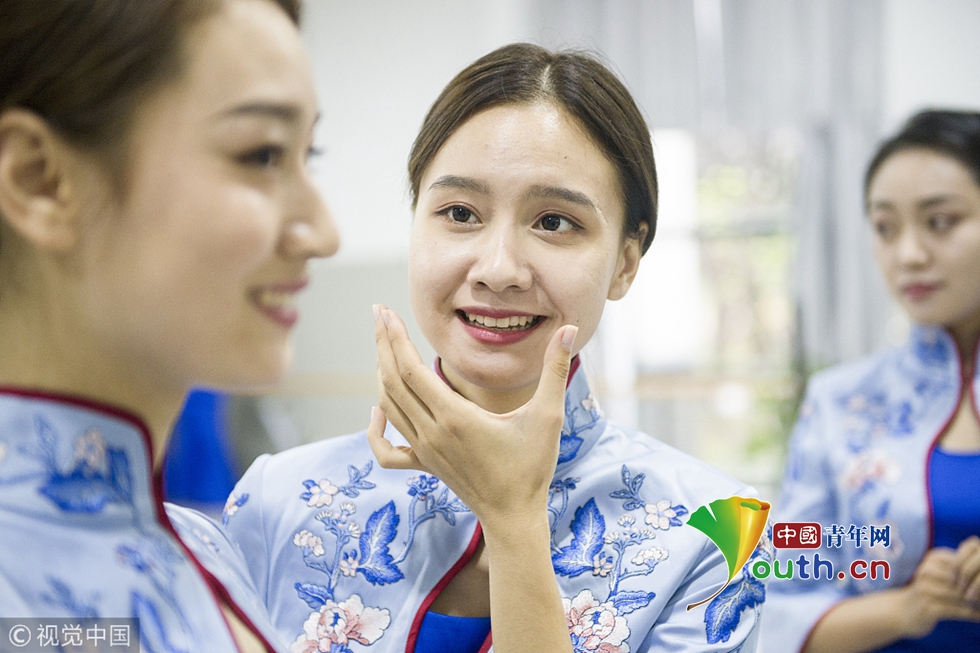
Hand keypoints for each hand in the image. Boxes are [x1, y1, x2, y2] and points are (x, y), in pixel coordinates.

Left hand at [366, 304, 576, 529]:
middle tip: (378, 313)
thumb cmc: (532, 468)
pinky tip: (378, 409)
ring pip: (388, 407)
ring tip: (382, 345)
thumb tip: (570, 328)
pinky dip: (375, 428)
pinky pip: (387, 449)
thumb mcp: (549, 416)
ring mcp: (425, 451)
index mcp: (455, 417)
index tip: (386, 312)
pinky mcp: (425, 465)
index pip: (411, 370)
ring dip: (381, 373)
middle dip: (383, 344)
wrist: (514, 517)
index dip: (395, 338)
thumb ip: (555, 370)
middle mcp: (432, 432)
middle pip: (393, 382)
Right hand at [897, 540, 979, 637]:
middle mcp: (927, 571)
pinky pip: (955, 610)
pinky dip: (970, 614)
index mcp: (932, 558)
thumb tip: (976, 546)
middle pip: (963, 578)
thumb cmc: (928, 590)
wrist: (903, 611)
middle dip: (977, 588)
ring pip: (960, 595)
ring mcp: (925, 589)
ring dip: (975, 602)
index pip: (962, 561)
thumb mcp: (939, 571)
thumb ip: (957, 564)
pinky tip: (978, 617)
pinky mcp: (927, 607)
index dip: (976, 572)